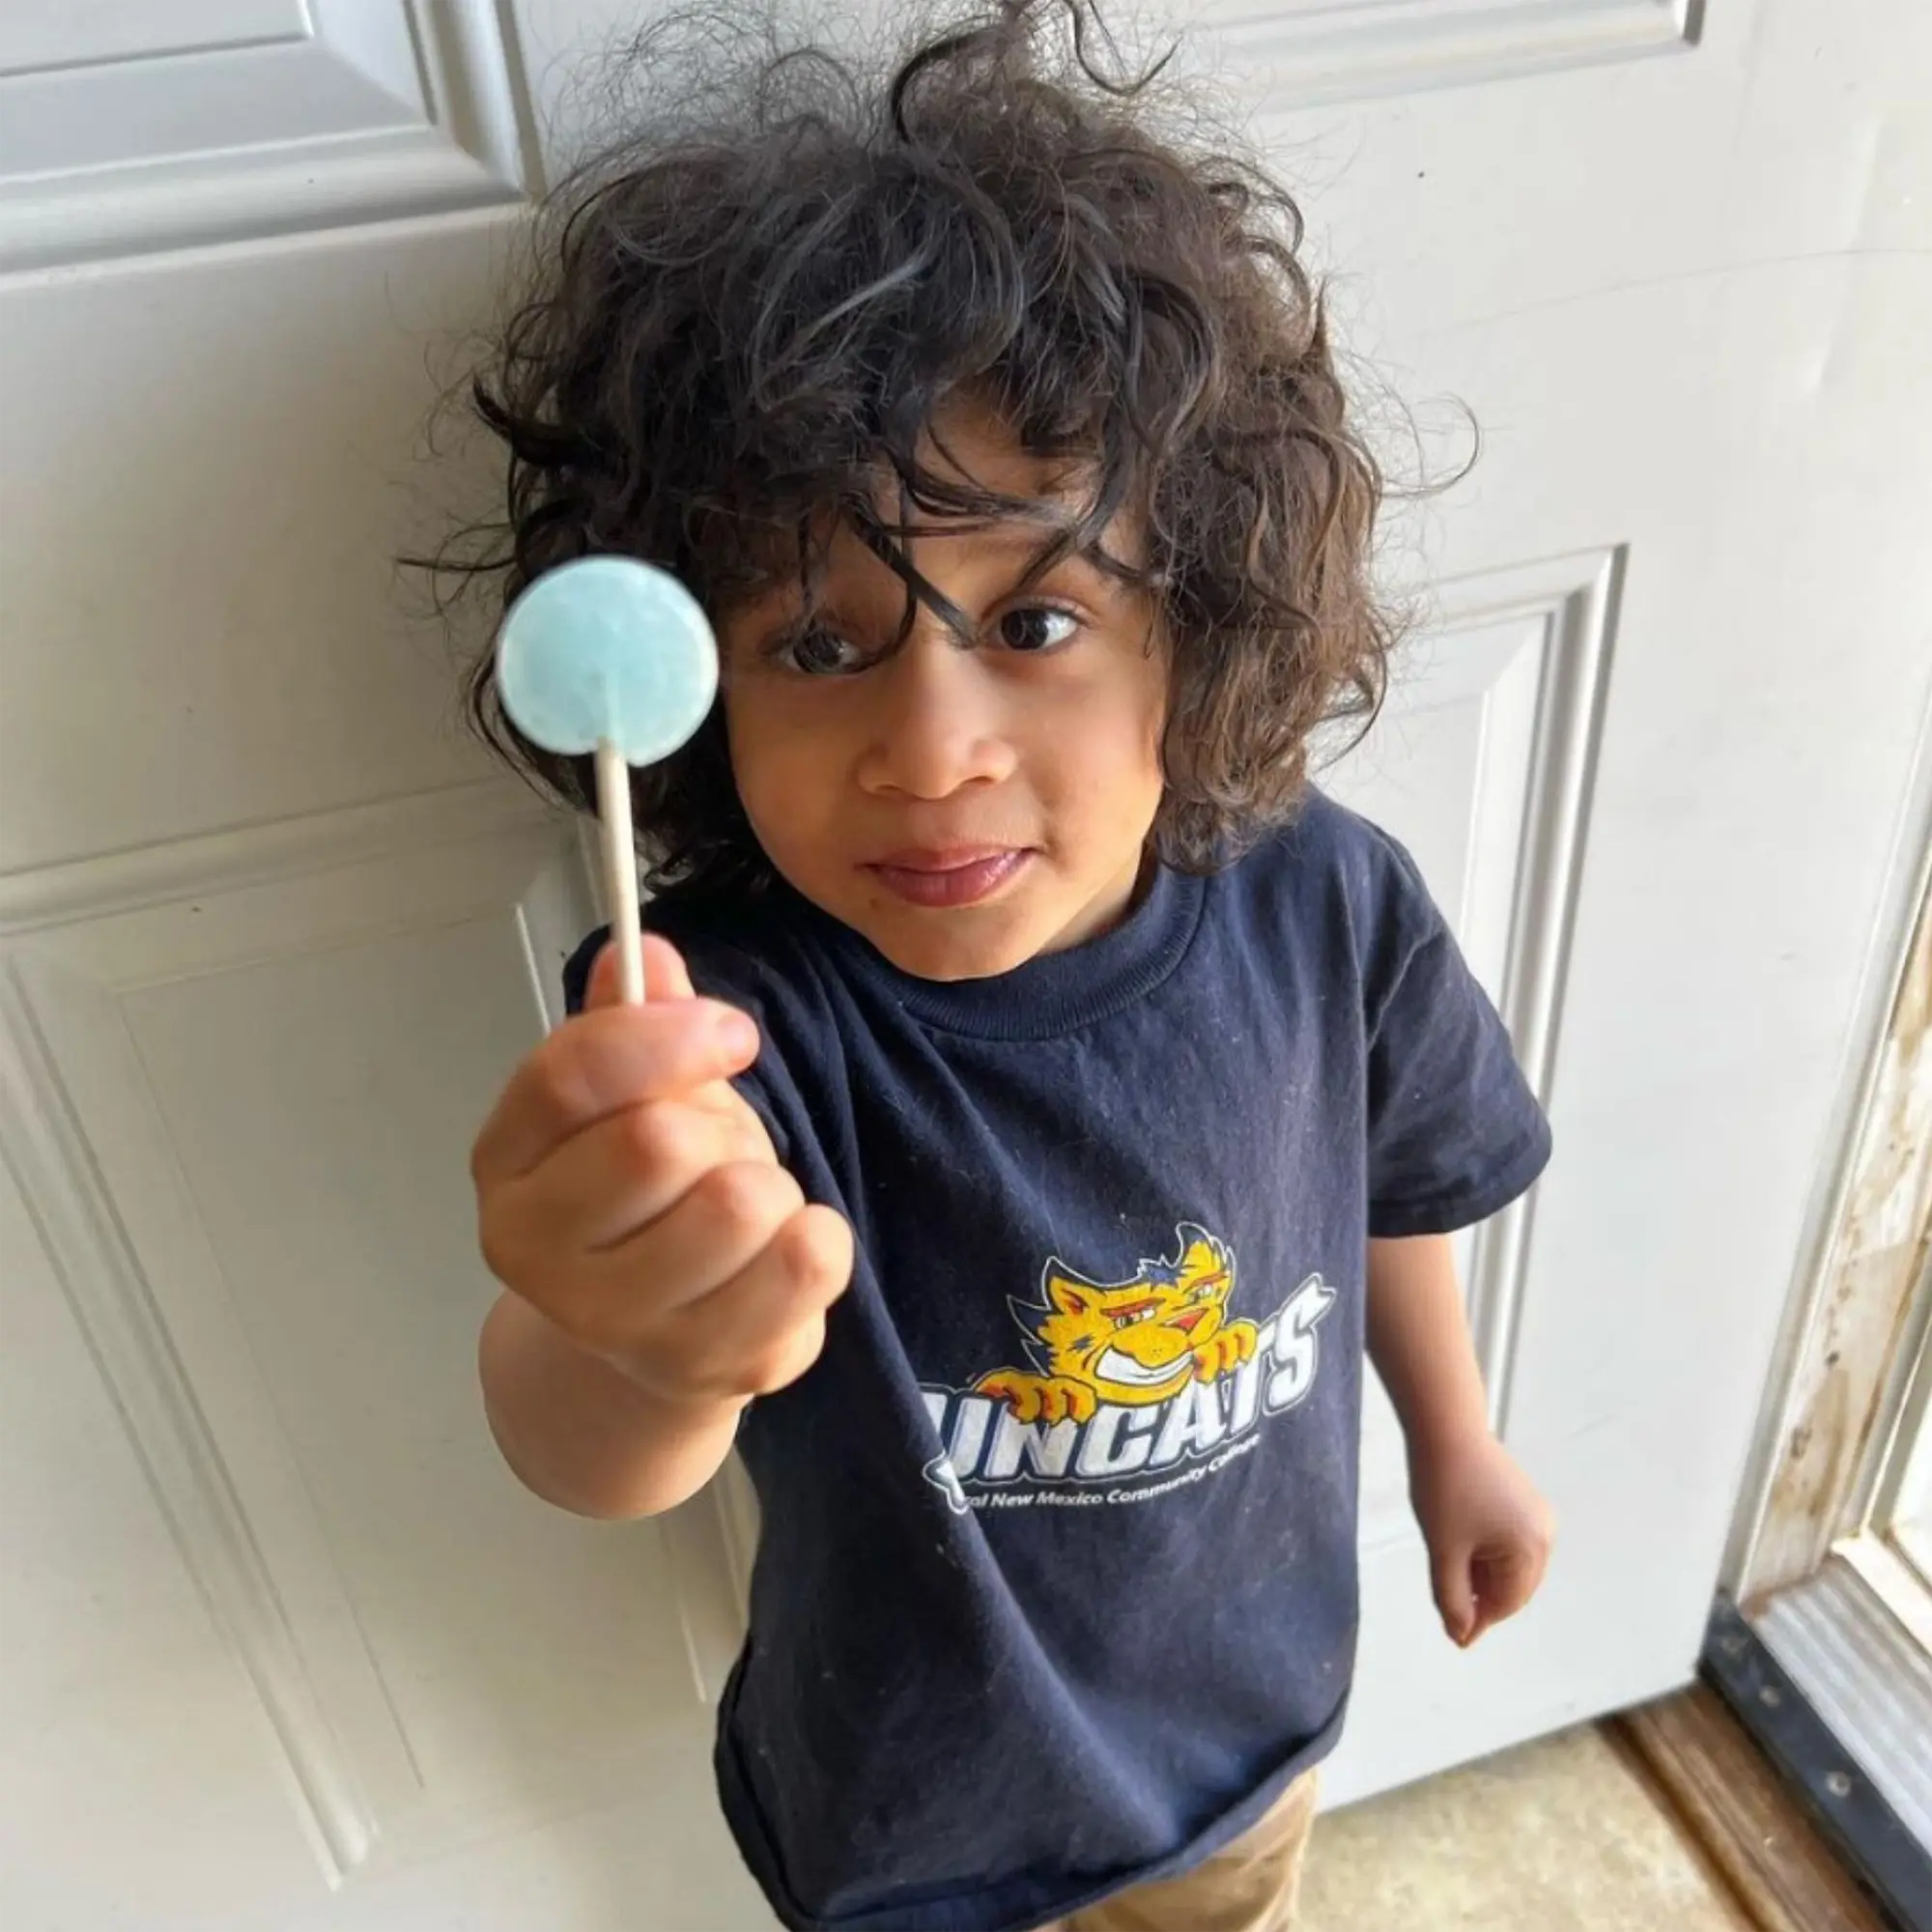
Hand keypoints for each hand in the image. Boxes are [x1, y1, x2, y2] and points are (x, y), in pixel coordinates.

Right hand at [470, 933, 852, 1407]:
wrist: (650, 1335)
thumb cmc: (644, 1195)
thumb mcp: (628, 1097)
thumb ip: (632, 1024)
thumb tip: (643, 952)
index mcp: (507, 1164)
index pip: (570, 1077)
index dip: (665, 1037)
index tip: (734, 1034)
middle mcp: (539, 1254)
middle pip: (656, 1142)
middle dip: (717, 1125)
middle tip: (721, 1150)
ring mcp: (618, 1325)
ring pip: (738, 1205)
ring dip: (770, 1184)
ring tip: (747, 1206)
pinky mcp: (706, 1367)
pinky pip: (805, 1266)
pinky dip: (819, 1239)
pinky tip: (785, 1252)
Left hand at [1409, 1430, 1554, 1647]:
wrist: (1445, 1428)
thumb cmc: (1443, 1487)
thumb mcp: (1443, 1550)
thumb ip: (1453, 1597)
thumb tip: (1461, 1634)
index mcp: (1531, 1547)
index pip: (1506, 1603)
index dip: (1478, 1622)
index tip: (1454, 1636)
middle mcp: (1544, 1533)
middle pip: (1513, 1587)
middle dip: (1482, 1599)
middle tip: (1448, 1604)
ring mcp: (1538, 1516)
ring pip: (1511, 1566)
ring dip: (1483, 1576)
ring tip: (1449, 1568)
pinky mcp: (1525, 1502)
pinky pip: (1510, 1543)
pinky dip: (1487, 1554)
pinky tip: (1461, 1548)